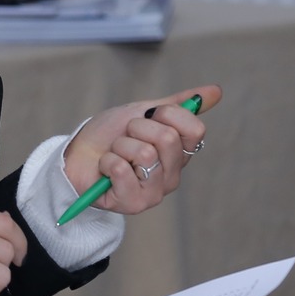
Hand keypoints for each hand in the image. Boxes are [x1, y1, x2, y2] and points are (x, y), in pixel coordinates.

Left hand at [60, 85, 220, 214]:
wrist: (77, 154)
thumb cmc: (109, 135)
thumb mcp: (143, 112)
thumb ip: (178, 104)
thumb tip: (217, 91)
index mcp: (179, 153)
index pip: (195, 130)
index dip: (168, 114)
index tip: (150, 115)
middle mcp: (172, 175)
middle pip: (168, 138)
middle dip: (137, 128)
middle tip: (126, 136)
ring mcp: (155, 192)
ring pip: (144, 153)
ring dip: (119, 145)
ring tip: (114, 153)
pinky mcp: (133, 204)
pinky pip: (121, 168)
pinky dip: (106, 161)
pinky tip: (104, 169)